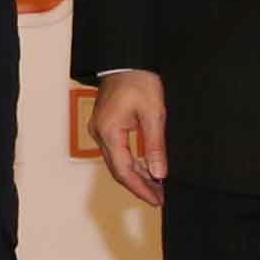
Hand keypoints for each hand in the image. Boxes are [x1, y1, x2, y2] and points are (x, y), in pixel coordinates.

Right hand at [92, 68, 169, 206]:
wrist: (126, 60)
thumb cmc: (138, 81)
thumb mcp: (153, 114)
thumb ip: (155, 146)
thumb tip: (159, 173)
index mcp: (109, 132)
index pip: (124, 171)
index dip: (141, 188)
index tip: (156, 200)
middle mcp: (100, 134)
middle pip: (118, 170)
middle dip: (139, 186)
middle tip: (159, 198)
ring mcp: (101, 130)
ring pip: (117, 162)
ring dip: (136, 176)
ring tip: (156, 187)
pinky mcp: (105, 126)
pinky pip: (116, 152)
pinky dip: (131, 163)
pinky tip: (146, 168)